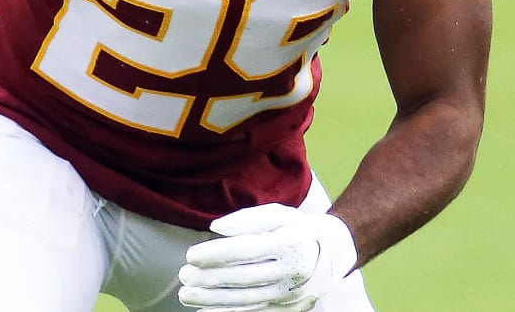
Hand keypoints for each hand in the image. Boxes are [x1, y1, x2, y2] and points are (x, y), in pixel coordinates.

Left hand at [178, 203, 358, 311]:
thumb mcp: (278, 214)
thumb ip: (246, 219)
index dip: (216, 253)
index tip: (191, 254)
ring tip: (186, 294)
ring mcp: (290, 294)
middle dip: (209, 279)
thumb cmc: (297, 229)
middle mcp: (292, 271)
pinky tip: (206, 310)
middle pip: (244, 277)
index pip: (246, 249)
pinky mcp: (287, 309)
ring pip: (245, 300)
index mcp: (290, 242)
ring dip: (212, 299)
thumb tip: (215, 228)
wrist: (331, 255)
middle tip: (183, 275)